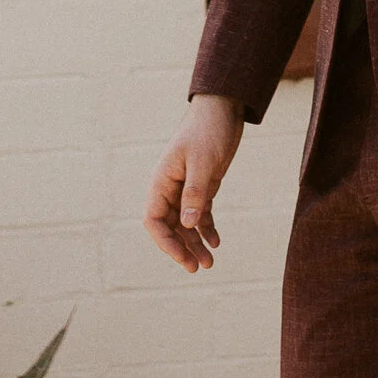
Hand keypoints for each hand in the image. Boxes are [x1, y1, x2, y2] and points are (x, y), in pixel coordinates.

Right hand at [146, 96, 244, 271]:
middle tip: (198, 268)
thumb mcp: (203, 162)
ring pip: (186, 224)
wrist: (223, 109)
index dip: (165, 242)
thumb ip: (195, 193)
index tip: (182, 258)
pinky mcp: (202, 186)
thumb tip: (188, 224)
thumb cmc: (208, 131)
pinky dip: (207, 229)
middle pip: (169, 227)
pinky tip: (217, 242)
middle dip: (182, 248)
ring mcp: (185, 188)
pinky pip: (200, 214)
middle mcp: (169, 188)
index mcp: (161, 181)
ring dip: (195, 243)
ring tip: (209, 262)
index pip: (154, 220)